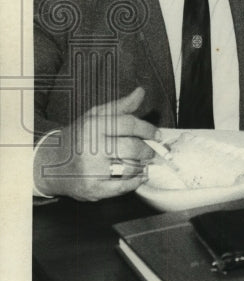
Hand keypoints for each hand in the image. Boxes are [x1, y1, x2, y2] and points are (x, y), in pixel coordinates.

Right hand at [34, 87, 159, 201]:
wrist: (50, 164)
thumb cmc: (79, 137)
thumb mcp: (95, 117)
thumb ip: (121, 106)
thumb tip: (141, 91)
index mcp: (94, 126)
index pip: (129, 124)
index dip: (148, 130)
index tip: (157, 135)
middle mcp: (91, 147)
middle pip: (132, 147)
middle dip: (147, 150)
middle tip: (151, 152)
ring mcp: (91, 170)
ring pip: (129, 167)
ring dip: (142, 166)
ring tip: (143, 163)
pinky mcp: (91, 188)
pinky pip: (122, 187)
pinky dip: (135, 182)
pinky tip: (139, 177)